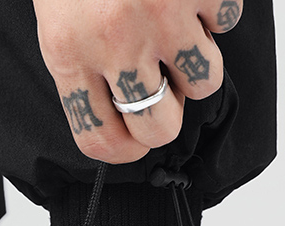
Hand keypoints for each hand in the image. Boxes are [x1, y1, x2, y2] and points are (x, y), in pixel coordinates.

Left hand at [33, 0, 242, 163]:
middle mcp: (117, 44)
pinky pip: (226, 23)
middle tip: (162, 93)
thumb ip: (81, 69)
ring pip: (205, 84)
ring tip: (179, 39)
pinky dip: (215, 13)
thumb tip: (120, 117)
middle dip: (166, 118)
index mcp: (70, 56)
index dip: (122, 153)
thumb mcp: (58, 20)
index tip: (132, 146)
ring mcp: (163, 15)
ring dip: (196, 67)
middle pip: (160, 127)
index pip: (100, 140)